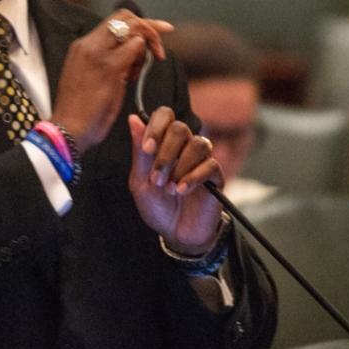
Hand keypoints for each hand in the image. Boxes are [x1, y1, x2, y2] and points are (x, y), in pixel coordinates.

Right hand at [50, 12, 171, 151]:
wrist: (68, 128)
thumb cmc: (80, 110)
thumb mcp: (88, 76)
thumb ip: (105, 59)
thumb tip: (130, 51)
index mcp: (82, 46)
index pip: (114, 21)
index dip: (140, 23)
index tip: (158, 31)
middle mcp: (88, 43)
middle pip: (126, 17)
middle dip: (150, 28)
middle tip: (159, 49)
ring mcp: (98, 53)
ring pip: (133, 30)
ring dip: (145, 48)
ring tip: (136, 73)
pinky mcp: (109, 66)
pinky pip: (135, 48)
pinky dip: (141, 60)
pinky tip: (132, 78)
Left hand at [128, 107, 224, 254]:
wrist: (176, 234)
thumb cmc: (157, 206)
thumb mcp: (140, 181)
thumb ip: (140, 151)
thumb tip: (133, 118)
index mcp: (164, 143)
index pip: (165, 115)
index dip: (156, 126)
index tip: (147, 149)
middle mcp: (184, 146)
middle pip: (180, 128)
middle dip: (165, 153)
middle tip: (156, 178)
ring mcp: (202, 160)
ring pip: (197, 144)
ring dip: (179, 167)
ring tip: (169, 189)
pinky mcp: (216, 176)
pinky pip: (210, 165)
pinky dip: (193, 178)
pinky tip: (181, 191)